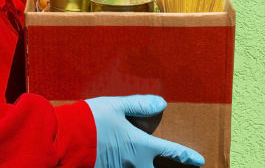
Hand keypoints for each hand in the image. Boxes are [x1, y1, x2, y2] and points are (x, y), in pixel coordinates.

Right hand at [86, 95, 205, 167]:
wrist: (64, 141)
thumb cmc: (90, 121)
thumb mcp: (116, 106)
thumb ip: (139, 105)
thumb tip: (161, 104)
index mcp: (139, 146)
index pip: (171, 151)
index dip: (187, 156)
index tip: (200, 161)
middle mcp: (133, 163)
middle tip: (173, 167)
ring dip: (141, 165)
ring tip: (141, 157)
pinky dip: (124, 164)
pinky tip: (119, 157)